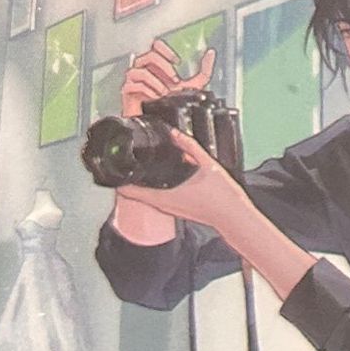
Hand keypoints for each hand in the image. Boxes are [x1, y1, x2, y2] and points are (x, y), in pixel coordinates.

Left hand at [115, 127, 249, 238]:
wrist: (235, 217)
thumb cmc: (223, 198)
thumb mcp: (207, 166)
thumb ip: (190, 147)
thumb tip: (175, 133)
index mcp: (163, 196)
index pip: (126, 190)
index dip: (117, 176)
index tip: (114, 165)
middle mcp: (163, 205)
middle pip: (133, 192)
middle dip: (129, 176)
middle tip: (127, 160)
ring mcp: (169, 210)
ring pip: (145, 196)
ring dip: (141, 183)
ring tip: (143, 166)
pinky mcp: (178, 211)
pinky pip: (158, 198)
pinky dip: (154, 188)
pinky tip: (165, 178)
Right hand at [122, 37, 214, 116]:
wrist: (160, 121)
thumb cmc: (171, 103)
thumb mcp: (192, 86)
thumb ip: (204, 71)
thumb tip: (211, 54)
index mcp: (156, 65)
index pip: (155, 45)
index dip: (166, 50)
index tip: (177, 62)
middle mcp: (143, 68)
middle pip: (149, 55)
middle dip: (164, 67)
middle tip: (174, 81)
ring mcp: (133, 79)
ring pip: (139, 70)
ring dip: (156, 82)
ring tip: (164, 93)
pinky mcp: (127, 91)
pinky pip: (132, 85)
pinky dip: (146, 91)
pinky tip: (155, 98)